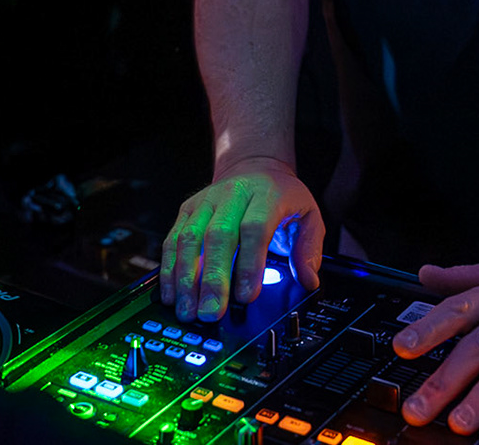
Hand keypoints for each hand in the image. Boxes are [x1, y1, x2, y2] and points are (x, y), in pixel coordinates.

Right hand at [159, 158, 324, 321]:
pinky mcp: (187, 209)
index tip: (247, 296)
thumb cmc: (279, 196)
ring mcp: (206, 201)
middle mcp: (233, 194)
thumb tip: (309, 281)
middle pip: (218, 235)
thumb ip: (309, 248)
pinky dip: (170, 269)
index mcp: (266, 195)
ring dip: (186, 278)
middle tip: (212, 311)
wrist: (254, 167)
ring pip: (189, 238)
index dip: (250, 263)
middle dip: (213, 278)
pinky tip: (171, 293)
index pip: (255, 227)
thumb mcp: (308, 214)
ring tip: (188, 310)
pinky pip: (173, 239)